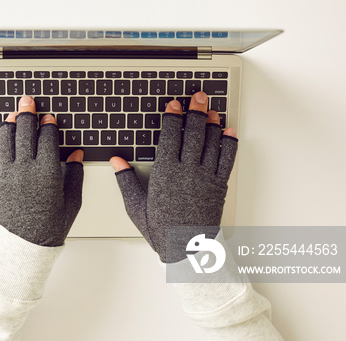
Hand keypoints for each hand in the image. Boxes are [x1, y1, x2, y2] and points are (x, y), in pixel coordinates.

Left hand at [0, 96, 83, 246]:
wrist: (24, 245)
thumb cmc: (50, 226)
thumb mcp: (71, 201)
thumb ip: (74, 174)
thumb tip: (76, 154)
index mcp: (47, 173)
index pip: (47, 138)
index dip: (49, 125)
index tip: (50, 118)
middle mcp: (25, 169)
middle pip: (25, 132)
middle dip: (27, 113)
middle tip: (27, 101)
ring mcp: (7, 174)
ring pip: (6, 139)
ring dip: (10, 124)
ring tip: (13, 114)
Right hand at [110, 92, 237, 261]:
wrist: (187, 249)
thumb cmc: (161, 229)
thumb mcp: (136, 206)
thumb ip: (125, 181)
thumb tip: (116, 162)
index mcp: (165, 173)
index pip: (169, 137)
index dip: (172, 118)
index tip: (172, 105)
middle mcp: (186, 172)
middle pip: (192, 134)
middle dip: (195, 111)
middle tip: (197, 96)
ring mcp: (204, 177)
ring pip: (211, 143)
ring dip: (212, 123)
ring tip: (212, 109)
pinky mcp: (218, 185)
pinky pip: (226, 159)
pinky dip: (229, 144)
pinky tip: (229, 132)